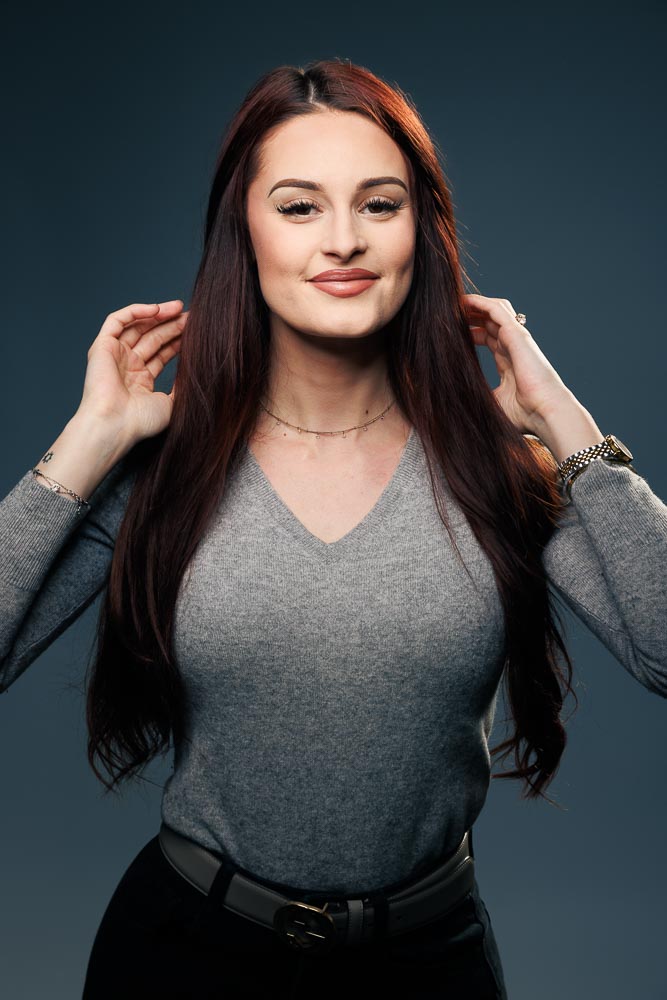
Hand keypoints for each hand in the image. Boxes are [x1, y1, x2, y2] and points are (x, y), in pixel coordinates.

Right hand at [76, 300, 187, 447]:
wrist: (114, 425)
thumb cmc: (140, 422)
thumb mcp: (171, 404)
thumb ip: (181, 387)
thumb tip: (194, 373)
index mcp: (140, 381)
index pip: (162, 353)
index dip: (178, 340)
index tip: (197, 332)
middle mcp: (127, 366)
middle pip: (152, 337)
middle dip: (172, 325)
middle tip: (192, 317)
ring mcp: (114, 355)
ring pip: (137, 326)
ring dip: (158, 315)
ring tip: (179, 308)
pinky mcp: (101, 346)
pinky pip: (117, 321)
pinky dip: (135, 311)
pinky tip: (157, 309)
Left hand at [464, 293, 569, 433]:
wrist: (545, 412)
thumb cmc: (526, 414)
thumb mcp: (494, 403)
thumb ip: (479, 396)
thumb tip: (456, 401)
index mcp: (508, 361)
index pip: (489, 338)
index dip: (472, 331)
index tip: (452, 332)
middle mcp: (513, 346)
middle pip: (490, 321)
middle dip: (471, 315)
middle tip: (449, 313)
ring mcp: (516, 338)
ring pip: (494, 310)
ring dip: (475, 305)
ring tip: (455, 303)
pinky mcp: (517, 334)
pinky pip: (497, 310)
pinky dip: (481, 302)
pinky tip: (464, 301)